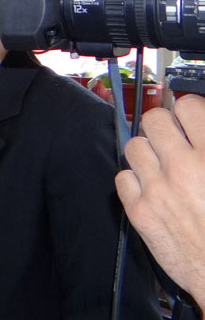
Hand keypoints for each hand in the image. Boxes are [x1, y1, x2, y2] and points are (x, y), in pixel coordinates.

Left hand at [119, 95, 204, 305]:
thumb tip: (201, 127)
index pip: (188, 107)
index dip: (190, 110)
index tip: (192, 118)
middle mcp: (182, 168)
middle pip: (154, 120)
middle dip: (165, 124)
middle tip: (175, 137)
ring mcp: (157, 190)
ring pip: (135, 145)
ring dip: (149, 150)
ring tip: (163, 162)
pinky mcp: (140, 212)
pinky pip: (123, 177)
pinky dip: (135, 178)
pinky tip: (152, 186)